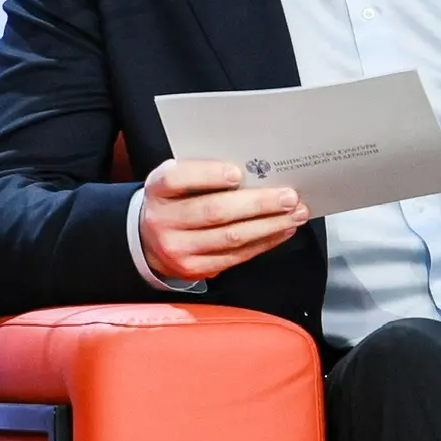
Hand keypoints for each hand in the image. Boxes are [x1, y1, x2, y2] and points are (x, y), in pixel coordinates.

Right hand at [139, 158, 308, 282]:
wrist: (147, 238)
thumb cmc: (173, 200)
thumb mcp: (177, 179)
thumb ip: (202, 172)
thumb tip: (253, 170)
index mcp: (159, 189)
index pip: (179, 179)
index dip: (209, 175)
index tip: (238, 173)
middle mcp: (164, 220)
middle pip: (214, 211)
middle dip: (257, 204)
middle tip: (288, 196)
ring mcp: (178, 249)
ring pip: (231, 237)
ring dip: (269, 225)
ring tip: (294, 214)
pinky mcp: (194, 269)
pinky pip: (235, 256)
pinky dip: (263, 242)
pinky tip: (281, 231)